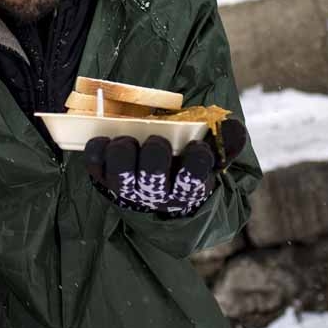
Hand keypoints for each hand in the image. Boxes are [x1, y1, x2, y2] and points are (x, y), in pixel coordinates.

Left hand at [83, 118, 247, 216]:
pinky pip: (94, 164)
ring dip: (124, 149)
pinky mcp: (104, 181)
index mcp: (188, 189)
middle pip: (153, 173)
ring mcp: (128, 190)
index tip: (195, 147)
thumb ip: (228, 143)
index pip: (195, 176)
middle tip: (157, 140)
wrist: (156, 199)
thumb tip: (233, 127)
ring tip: (129, 140)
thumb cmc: (185, 169)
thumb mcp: (212, 159)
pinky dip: (97, 148)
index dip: (197, 157)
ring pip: (121, 172)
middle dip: (155, 151)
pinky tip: (105, 140)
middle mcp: (157, 195)